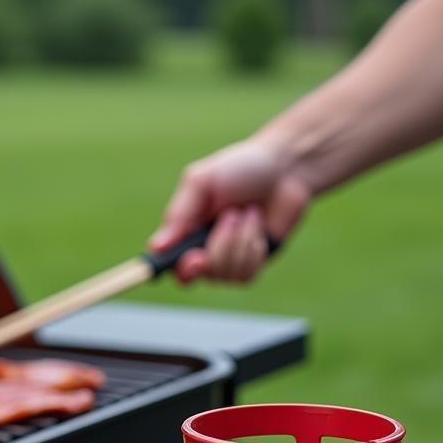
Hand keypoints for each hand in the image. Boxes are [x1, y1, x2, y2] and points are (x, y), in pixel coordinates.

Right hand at [147, 138, 310, 283]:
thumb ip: (178, 213)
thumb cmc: (240, 168)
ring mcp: (226, 261)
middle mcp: (201, 250)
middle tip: (229, 218)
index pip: (168, 263)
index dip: (173, 269)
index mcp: (184, 231)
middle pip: (194, 275)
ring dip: (239, 239)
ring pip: (222, 274)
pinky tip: (258, 224)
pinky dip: (253, 245)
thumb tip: (156, 246)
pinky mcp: (251, 266)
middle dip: (215, 248)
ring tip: (246, 211)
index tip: (193, 259)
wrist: (286, 168)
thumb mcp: (202, 182)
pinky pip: (245, 273)